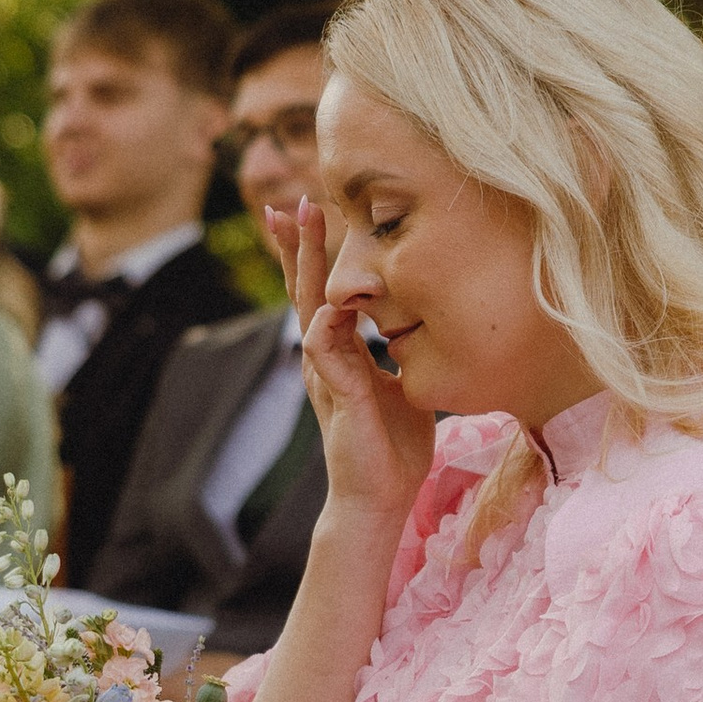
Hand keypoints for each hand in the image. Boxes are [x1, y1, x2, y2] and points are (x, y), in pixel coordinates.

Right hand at [267, 194, 436, 535]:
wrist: (380, 497)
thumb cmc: (393, 447)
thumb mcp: (400, 387)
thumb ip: (398, 357)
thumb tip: (417, 328)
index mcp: (342, 355)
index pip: (326, 295)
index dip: (319, 257)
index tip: (314, 212)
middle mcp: (326, 359)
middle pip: (306, 290)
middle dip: (298, 246)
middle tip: (285, 203)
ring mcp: (326, 375)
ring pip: (307, 308)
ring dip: (304, 265)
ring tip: (298, 225)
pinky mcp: (337, 396)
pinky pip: (322, 349)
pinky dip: (324, 322)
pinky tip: (331, 300)